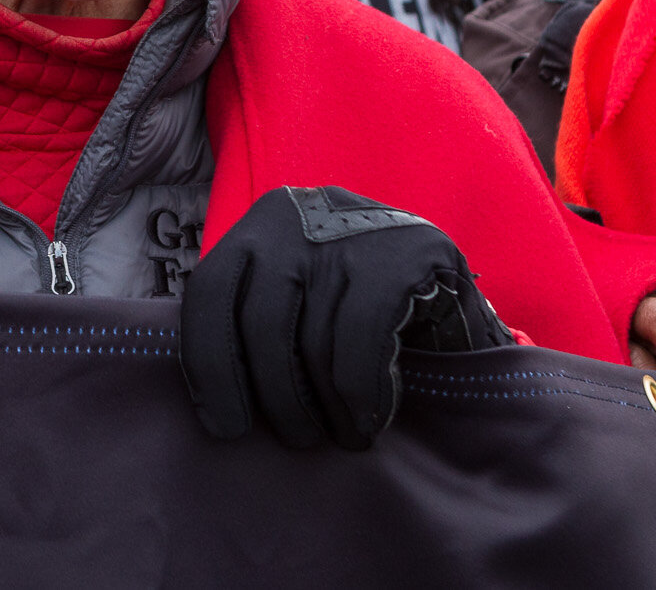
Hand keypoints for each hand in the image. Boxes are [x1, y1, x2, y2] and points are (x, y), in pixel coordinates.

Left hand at [181, 186, 510, 450]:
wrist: (450, 290)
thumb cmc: (356, 311)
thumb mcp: (296, 300)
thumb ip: (253, 323)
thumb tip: (205, 395)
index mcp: (259, 225)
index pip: (208, 293)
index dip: (208, 367)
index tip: (226, 426)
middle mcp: (297, 215)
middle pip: (261, 324)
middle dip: (277, 398)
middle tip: (298, 439)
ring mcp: (352, 230)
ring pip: (314, 341)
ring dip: (326, 408)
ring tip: (343, 436)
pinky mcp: (405, 253)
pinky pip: (360, 343)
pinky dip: (362, 395)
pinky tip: (370, 419)